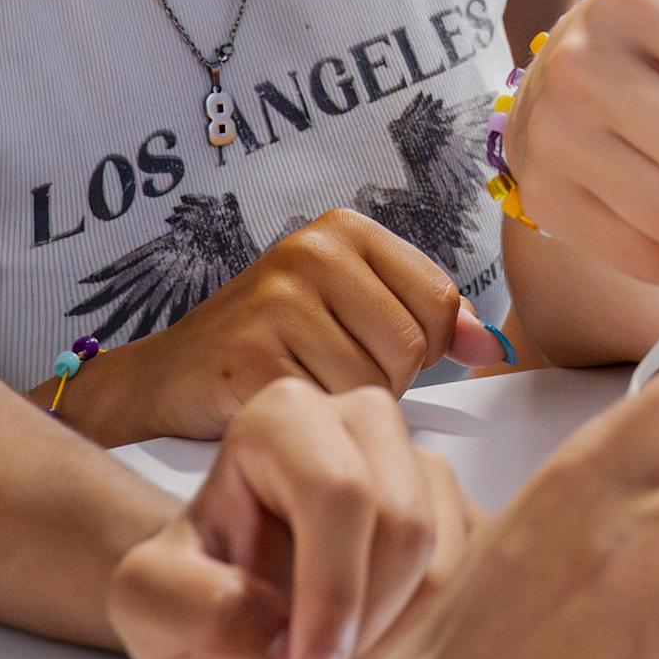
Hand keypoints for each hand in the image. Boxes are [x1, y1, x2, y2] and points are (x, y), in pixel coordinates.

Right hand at [104, 210, 505, 442]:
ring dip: (346, 410)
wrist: (169, 376)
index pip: (439, 301)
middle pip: (410, 349)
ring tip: (305, 390)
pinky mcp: (249, 356)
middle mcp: (312, 252)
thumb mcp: (353, 307)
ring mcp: (277, 301)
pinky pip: (325, 412)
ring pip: (371, 387)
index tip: (380, 355)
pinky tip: (281, 407)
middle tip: (331, 377)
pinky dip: (312, 428)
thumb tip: (490, 345)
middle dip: (384, 383)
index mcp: (346, 230)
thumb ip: (427, 319)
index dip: (424, 349)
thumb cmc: (274, 343)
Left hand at [108, 377, 479, 658]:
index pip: (339, 493)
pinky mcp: (456, 505)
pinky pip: (478, 571)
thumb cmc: (190, 589)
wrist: (226, 598)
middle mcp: (360, 415)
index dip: (334, 593)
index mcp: (283, 416)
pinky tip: (385, 648)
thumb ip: (199, 611)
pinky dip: (440, 628)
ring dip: (406, 635)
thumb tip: (287, 638)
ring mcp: (416, 457)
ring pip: (450, 554)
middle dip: (371, 622)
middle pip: (406, 522)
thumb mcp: (150, 605)